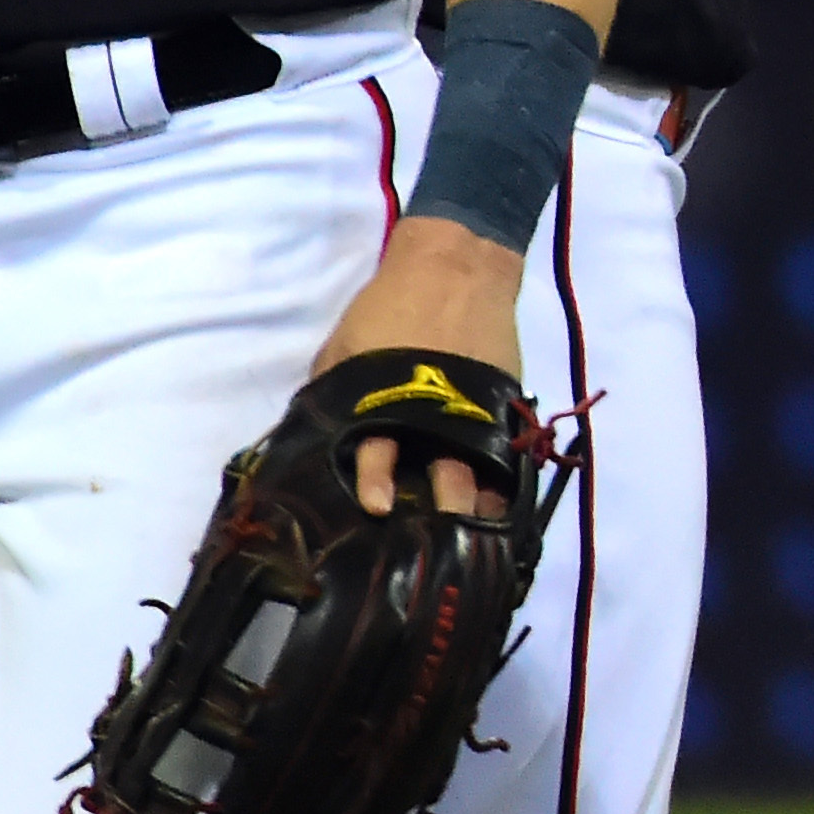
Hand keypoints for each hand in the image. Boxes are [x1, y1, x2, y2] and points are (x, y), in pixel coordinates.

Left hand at [312, 215, 522, 519]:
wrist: (455, 267)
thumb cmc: (387, 310)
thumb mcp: (342, 354)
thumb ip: (332, 402)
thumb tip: (308, 449)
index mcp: (388, 401)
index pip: (378, 453)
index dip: (376, 484)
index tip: (377, 509)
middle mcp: (436, 415)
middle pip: (444, 473)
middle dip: (441, 512)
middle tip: (433, 546)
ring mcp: (476, 411)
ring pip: (480, 471)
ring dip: (476, 507)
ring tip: (472, 539)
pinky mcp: (504, 403)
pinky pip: (506, 454)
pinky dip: (504, 484)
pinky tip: (501, 510)